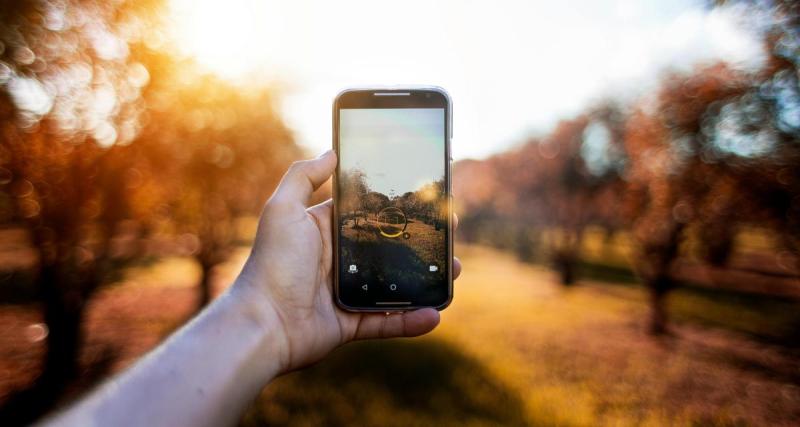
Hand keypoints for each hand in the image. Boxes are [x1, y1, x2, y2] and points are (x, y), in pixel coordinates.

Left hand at [236, 150, 460, 371]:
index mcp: (325, 233)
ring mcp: (346, 293)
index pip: (368, 214)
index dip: (396, 206)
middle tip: (448, 231)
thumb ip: (303, 176)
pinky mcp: (351, 324)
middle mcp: (338, 261)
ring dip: (427, 279)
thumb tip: (331, 150)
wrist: (262, 323)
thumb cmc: (272, 263)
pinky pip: (388, 322)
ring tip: (453, 269)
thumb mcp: (282, 209)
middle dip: (420, 240)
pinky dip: (412, 320)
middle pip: (388, 248)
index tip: (425, 197)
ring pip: (396, 284)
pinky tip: (435, 314)